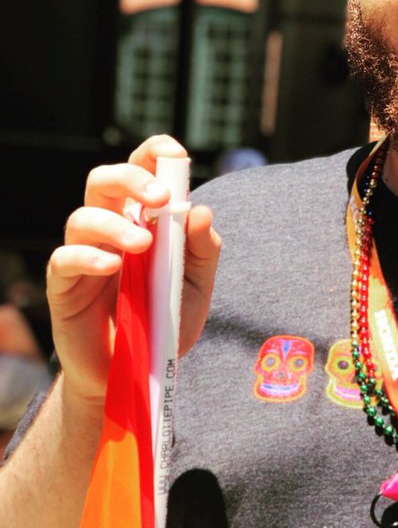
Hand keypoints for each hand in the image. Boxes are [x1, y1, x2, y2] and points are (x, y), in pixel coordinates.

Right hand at [46, 135, 220, 405]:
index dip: (153, 154)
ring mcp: (84, 255)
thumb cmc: (163, 323)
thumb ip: (203, 251)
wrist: (134, 375)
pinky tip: (114, 267)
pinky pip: (66, 258)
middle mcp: (109, 229)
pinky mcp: (64, 285)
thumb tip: (201, 210)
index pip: (142, 172)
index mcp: (143, 221)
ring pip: (83, 216)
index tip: (173, 153)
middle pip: (103, 180)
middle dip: (131, 178)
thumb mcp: (196, 289)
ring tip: (144, 244)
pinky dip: (90, 257)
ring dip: (115, 224)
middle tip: (160, 197)